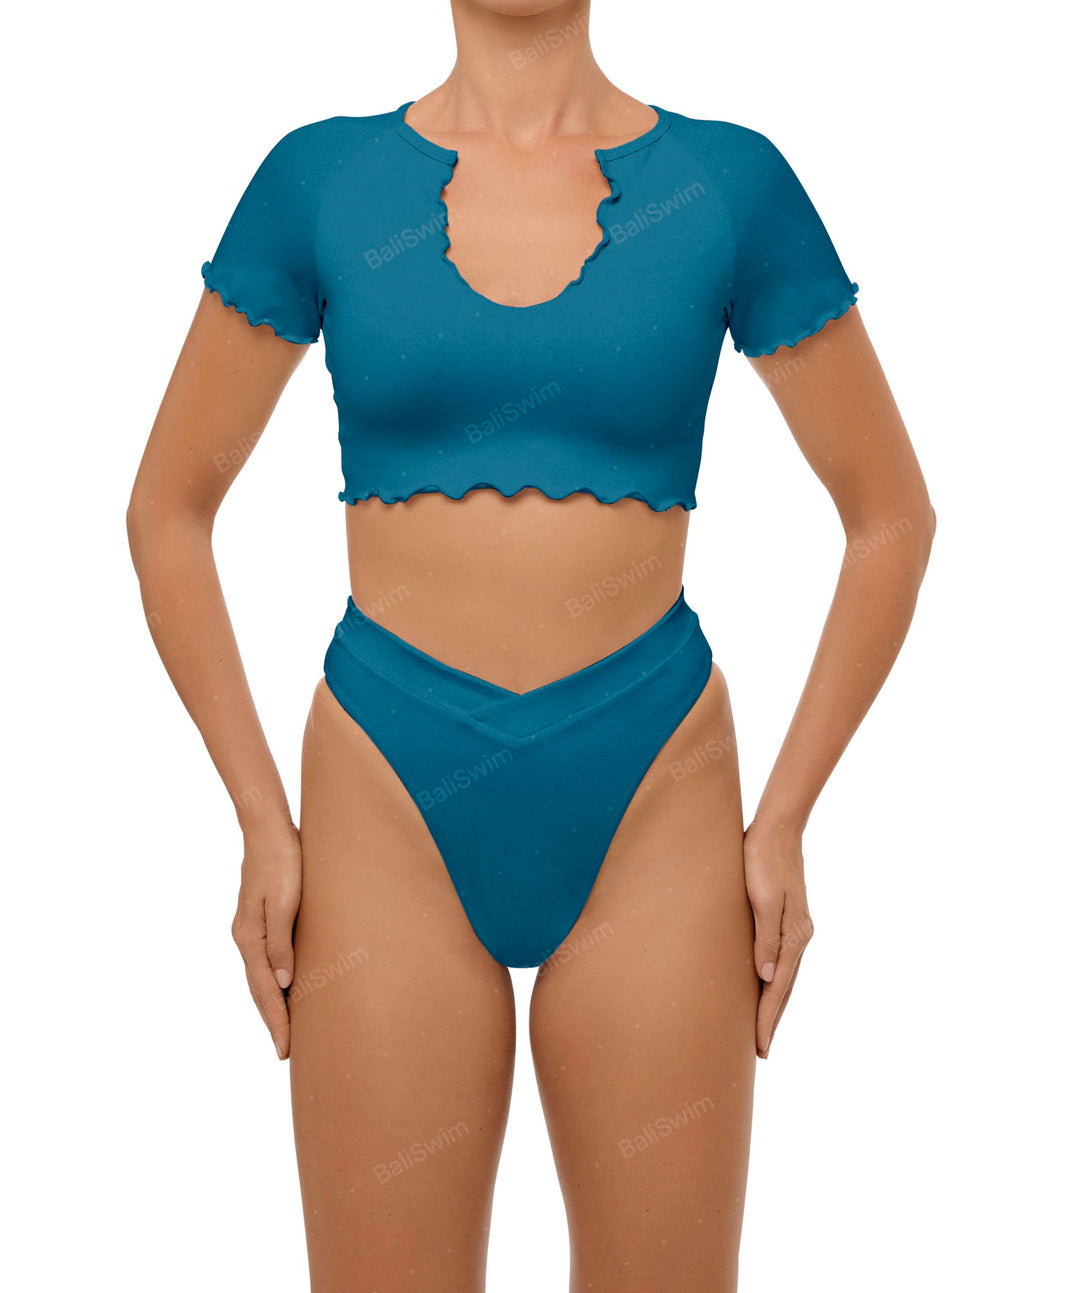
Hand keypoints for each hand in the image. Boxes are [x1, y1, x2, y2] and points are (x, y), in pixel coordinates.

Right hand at [231, 818, 301, 1059]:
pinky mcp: (259, 919)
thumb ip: (280, 942)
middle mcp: (245, 938)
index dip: (277, 1021)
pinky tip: (283, 986)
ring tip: (285, 1028)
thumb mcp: (283, 902)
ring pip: (260, 977)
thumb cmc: (282, 862)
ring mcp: (250, 929)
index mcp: (249, 938)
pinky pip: (265, 961)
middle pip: (259, 990)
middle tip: (285, 1052)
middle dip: (272, 1021)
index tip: (285, 1050)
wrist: (268, 829)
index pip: (264, 991)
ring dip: (271, 1004)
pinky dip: (272, 981)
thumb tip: (281, 983)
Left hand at [743, 818, 813, 1058]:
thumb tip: (767, 978)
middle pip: (785, 988)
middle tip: (761, 1051)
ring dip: (774, 1003)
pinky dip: (774, 980)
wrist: (778, 827)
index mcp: (796, 935)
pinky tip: (765, 985)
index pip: (779, 988)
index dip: (767, 1019)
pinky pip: (781, 960)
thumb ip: (766, 938)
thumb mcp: (763, 898)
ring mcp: (795, 928)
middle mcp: (799, 936)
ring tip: (763, 1027)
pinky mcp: (786, 918)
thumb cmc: (763, 859)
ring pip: (785, 976)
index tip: (760, 1048)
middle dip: (773, 1020)